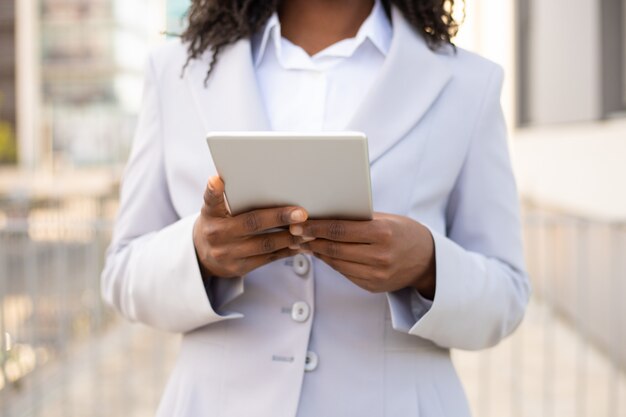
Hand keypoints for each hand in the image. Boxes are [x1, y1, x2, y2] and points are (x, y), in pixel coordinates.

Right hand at [193, 176, 312, 277]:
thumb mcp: (213, 209)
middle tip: (301, 213)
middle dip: (279, 217)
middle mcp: (218, 233)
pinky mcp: (240, 267)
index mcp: (211, 214)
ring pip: (265, 244)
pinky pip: (269, 258)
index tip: (217, 179)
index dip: (214, 190)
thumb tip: (232, 178)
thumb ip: (224, 197)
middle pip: (251, 223)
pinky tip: (301, 244)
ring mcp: (229, 253)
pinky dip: (287, 250)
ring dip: (290, 237)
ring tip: (309, 230)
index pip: (211, 199)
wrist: (203, 256)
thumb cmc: (216, 223)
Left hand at [290, 213, 435, 298]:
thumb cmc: (404, 232)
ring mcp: (377, 275)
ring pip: (336, 263)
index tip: (298, 224)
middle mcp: (380, 256)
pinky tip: (320, 254)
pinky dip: (330, 262)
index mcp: (383, 234)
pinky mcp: (373, 286)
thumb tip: (324, 215)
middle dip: (311, 240)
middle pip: (335, 248)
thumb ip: (358, 219)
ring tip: (302, 242)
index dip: (316, 228)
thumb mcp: (386, 219)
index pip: (340, 231)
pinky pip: (345, 273)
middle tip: (293, 233)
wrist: (428, 260)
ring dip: (317, 252)